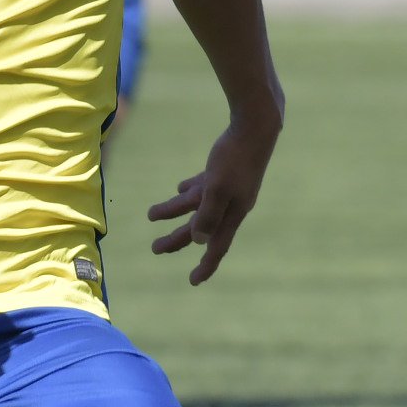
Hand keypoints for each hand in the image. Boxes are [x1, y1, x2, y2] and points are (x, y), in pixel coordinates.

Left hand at [147, 114, 276, 283]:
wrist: (255, 126)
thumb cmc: (235, 158)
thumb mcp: (217, 188)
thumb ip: (208, 214)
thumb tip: (198, 240)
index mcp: (233, 213)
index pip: (217, 246)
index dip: (206, 265)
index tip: (193, 281)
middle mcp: (231, 205)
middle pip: (200, 228)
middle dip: (177, 239)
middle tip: (155, 248)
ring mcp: (229, 188)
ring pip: (197, 206)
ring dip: (174, 210)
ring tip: (151, 215)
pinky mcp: (225, 171)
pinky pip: (203, 187)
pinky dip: (189, 190)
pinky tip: (179, 188)